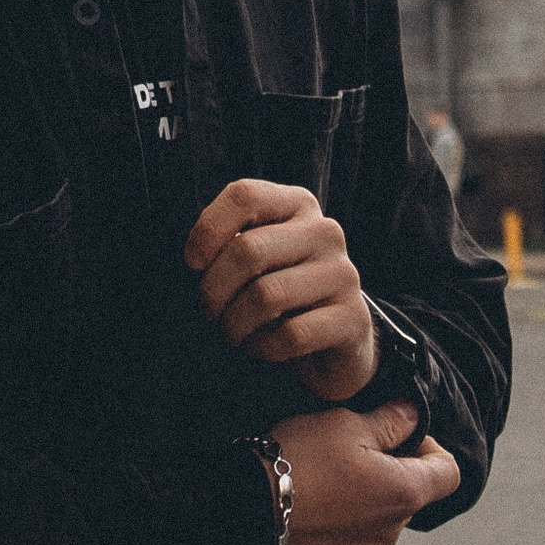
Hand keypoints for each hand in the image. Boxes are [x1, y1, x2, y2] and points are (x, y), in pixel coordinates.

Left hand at [187, 178, 377, 400]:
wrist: (333, 341)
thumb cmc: (281, 292)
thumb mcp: (259, 259)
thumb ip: (230, 244)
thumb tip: (194, 257)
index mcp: (297, 205)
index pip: (245, 196)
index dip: (208, 229)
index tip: (192, 263)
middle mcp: (324, 231)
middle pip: (249, 249)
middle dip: (214, 289)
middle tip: (208, 312)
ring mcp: (342, 273)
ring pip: (266, 295)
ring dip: (235, 324)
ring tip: (230, 334)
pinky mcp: (352, 317)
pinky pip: (291, 335)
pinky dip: (264, 347)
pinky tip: (260, 348)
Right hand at [268, 401, 461, 544]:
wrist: (246, 512)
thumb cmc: (299, 462)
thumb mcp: (346, 424)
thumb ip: (390, 420)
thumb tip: (413, 414)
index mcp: (404, 494)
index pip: (449, 472)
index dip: (430, 445)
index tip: (398, 430)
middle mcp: (392, 531)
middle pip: (413, 491)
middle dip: (392, 464)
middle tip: (353, 441)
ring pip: (382, 511)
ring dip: (367, 489)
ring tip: (326, 468)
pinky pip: (356, 531)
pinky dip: (344, 512)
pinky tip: (314, 494)